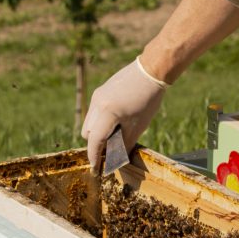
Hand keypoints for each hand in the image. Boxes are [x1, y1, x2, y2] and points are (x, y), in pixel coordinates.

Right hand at [82, 56, 167, 170]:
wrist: (151, 70)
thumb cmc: (148, 99)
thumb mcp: (139, 125)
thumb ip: (125, 142)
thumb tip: (116, 158)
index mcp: (107, 113)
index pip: (94, 140)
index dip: (94, 156)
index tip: (96, 168)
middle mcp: (97, 104)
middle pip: (87, 133)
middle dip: (95, 144)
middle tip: (109, 151)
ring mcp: (97, 96)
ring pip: (89, 122)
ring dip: (97, 132)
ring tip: (115, 135)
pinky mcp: (100, 91)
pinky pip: (95, 112)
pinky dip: (101, 121)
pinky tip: (117, 122)